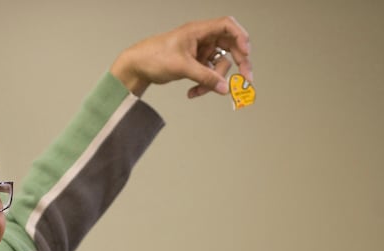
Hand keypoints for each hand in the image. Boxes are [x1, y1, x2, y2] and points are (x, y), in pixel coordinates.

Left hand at [110, 16, 251, 97]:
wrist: (137, 67)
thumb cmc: (154, 57)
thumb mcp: (182, 67)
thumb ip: (205, 77)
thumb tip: (224, 88)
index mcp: (198, 30)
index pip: (227, 26)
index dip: (240, 37)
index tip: (246, 53)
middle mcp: (202, 39)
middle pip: (230, 46)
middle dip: (238, 62)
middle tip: (246, 78)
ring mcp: (199, 51)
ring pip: (219, 64)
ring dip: (214, 79)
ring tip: (198, 90)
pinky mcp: (195, 64)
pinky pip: (208, 74)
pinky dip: (204, 84)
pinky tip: (192, 92)